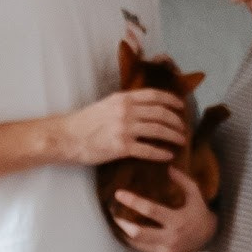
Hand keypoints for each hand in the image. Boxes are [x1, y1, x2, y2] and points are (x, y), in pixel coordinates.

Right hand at [62, 86, 189, 168]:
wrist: (67, 137)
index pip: (155, 96)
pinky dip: (161, 153)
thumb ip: (125, 104)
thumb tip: (144, 107)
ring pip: (158, 131)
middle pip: (161, 114)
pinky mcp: (121, 147)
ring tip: (181, 141)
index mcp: (123, 98)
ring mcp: (124, 129)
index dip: (172, 100)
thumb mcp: (107, 104)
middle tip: (183, 128)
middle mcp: (126, 111)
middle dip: (176, 121)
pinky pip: (148, 150)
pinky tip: (168, 156)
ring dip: (173, 136)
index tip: (181, 107)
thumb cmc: (85, 122)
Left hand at [111, 180, 217, 251]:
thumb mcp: (195, 194)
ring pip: (135, 243)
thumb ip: (183, 180)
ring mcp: (165, 250)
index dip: (133, 201)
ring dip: (122, 231)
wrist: (209, 237)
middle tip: (111, 210)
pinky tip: (123, 230)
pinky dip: (129, 240)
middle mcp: (170, 237)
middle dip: (121, 222)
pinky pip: (140, 250)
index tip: (119, 193)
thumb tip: (168, 167)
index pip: (150, 210)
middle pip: (138, 232)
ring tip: (114, 219)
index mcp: (177, 220)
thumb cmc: (199, 212)